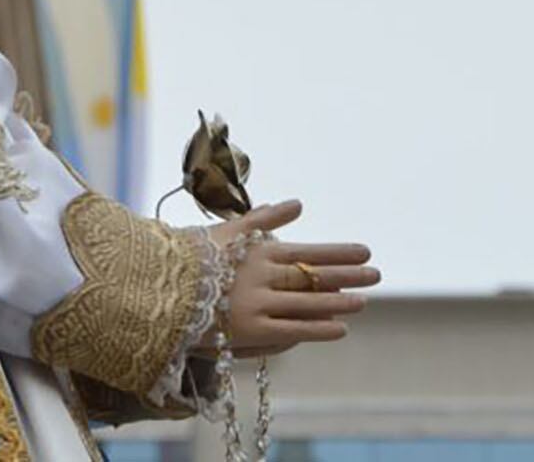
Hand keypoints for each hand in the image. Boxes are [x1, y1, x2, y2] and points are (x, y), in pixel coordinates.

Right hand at [202, 199, 378, 358]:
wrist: (157, 289)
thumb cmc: (192, 257)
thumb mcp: (228, 231)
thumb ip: (264, 218)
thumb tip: (297, 203)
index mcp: (257, 249)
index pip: (308, 250)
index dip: (339, 251)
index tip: (366, 250)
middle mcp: (261, 274)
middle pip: (314, 275)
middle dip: (348, 275)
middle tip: (375, 274)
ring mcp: (257, 303)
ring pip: (307, 302)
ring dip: (339, 302)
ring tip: (363, 301)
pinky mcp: (249, 329)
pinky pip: (291, 330)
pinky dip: (318, 329)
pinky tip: (341, 328)